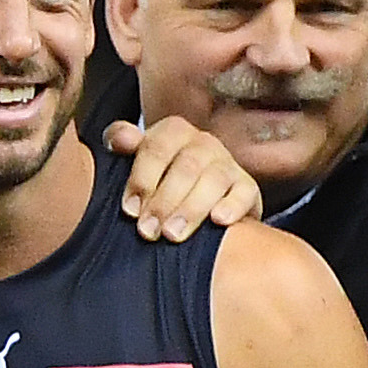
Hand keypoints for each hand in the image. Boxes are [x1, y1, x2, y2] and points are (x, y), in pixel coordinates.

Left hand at [105, 115, 262, 239]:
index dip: (142, 179)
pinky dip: (234, 206)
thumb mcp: (133, 158)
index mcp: (172, 132)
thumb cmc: (154, 176)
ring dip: (192, 209)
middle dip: (164, 201)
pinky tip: (219, 220)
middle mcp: (202, 144)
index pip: (157, 147)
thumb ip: (121, 142)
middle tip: (148, 231)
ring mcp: (227, 164)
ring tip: (173, 234)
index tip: (130, 211)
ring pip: (215, 180)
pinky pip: (245, 193)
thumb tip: (122, 139)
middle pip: (187, 167)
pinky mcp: (246, 187)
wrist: (191, 194)